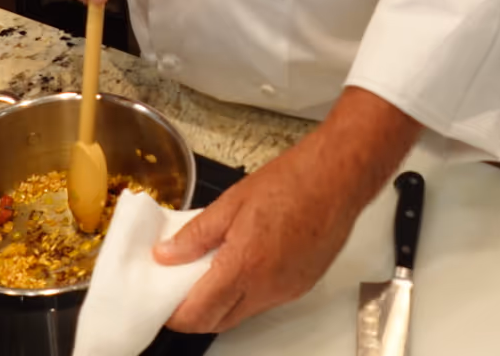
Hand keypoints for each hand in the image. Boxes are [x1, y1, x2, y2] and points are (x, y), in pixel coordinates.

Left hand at [156, 88, 419, 332]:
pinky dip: (247, 291)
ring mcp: (287, 290)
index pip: (199, 313)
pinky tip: (244, 264)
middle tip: (179, 290)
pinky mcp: (302, 286)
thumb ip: (195, 234)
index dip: (175, 316)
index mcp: (244, 266)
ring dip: (222, 303)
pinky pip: (266, 300)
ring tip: (210, 270)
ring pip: (244, 312)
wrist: (337, 179)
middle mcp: (267, 287)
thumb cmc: (291, 183)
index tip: (161, 304)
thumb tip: (166, 254)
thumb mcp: (231, 203)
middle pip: (219, 321)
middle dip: (195, 314)